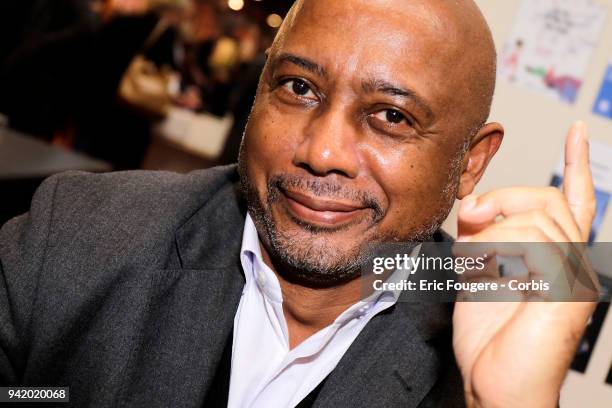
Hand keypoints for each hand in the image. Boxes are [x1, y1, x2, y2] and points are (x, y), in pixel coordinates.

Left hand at [452, 122, 598, 406]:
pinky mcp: (568, 288)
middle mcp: (574, 261)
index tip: (578, 131)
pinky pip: (535, 242)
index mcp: (555, 255)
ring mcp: (575, 275)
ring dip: (492, 233)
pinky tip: (487, 273)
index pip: (577, 200)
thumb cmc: (488, 335)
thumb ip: (482, 235)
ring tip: (476, 262)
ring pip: (538, 217)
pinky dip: (498, 251)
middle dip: (503, 197)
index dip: (578, 163)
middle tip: (470, 215)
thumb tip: (475, 204)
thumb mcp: (477, 271)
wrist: (495, 382)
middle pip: (549, 198)